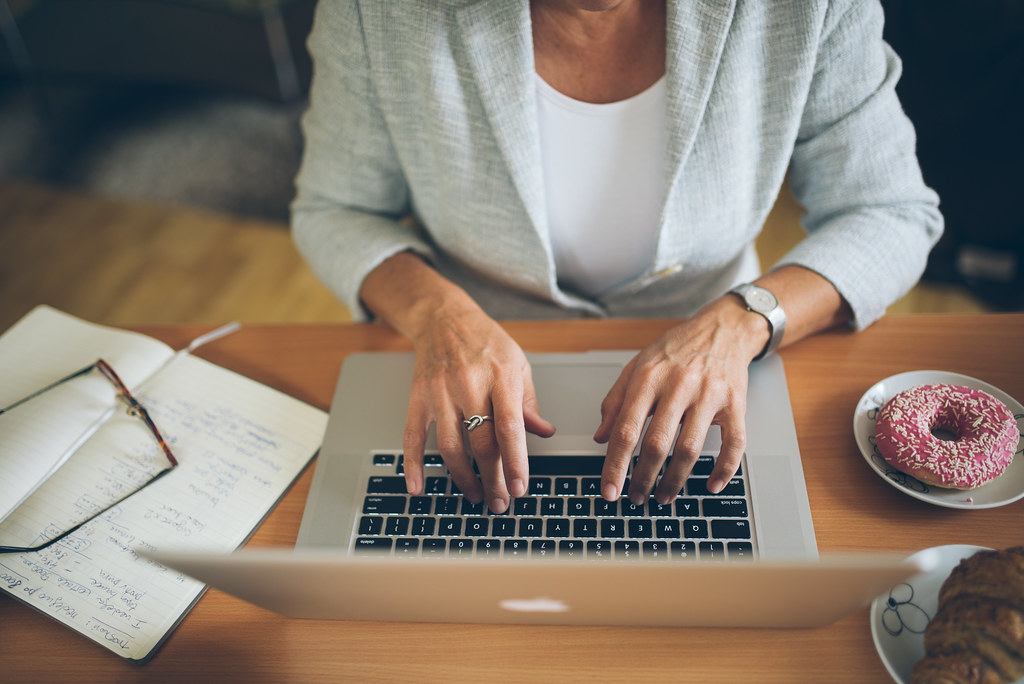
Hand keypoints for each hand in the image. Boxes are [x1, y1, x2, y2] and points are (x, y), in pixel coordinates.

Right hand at [401, 304, 554, 513]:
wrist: (444, 318)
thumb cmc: (486, 342)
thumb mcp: (518, 364)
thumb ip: (528, 402)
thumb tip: (543, 432)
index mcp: (500, 376)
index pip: (509, 427)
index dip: (515, 461)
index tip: (521, 487)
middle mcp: (468, 384)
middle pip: (481, 443)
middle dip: (493, 478)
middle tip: (501, 502)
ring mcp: (440, 392)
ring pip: (451, 446)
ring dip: (463, 478)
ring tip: (476, 496)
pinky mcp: (418, 398)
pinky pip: (413, 436)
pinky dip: (414, 465)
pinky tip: (418, 487)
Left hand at [595, 297, 767, 504]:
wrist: (723, 328)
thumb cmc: (677, 349)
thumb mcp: (637, 366)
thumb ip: (615, 401)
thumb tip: (600, 437)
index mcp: (649, 378)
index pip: (626, 430)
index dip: (615, 464)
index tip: (609, 489)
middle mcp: (678, 386)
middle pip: (657, 444)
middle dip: (643, 478)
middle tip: (635, 498)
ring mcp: (709, 395)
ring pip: (690, 448)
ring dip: (675, 480)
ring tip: (664, 496)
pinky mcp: (736, 403)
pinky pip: (734, 443)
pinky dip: (724, 469)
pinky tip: (711, 485)